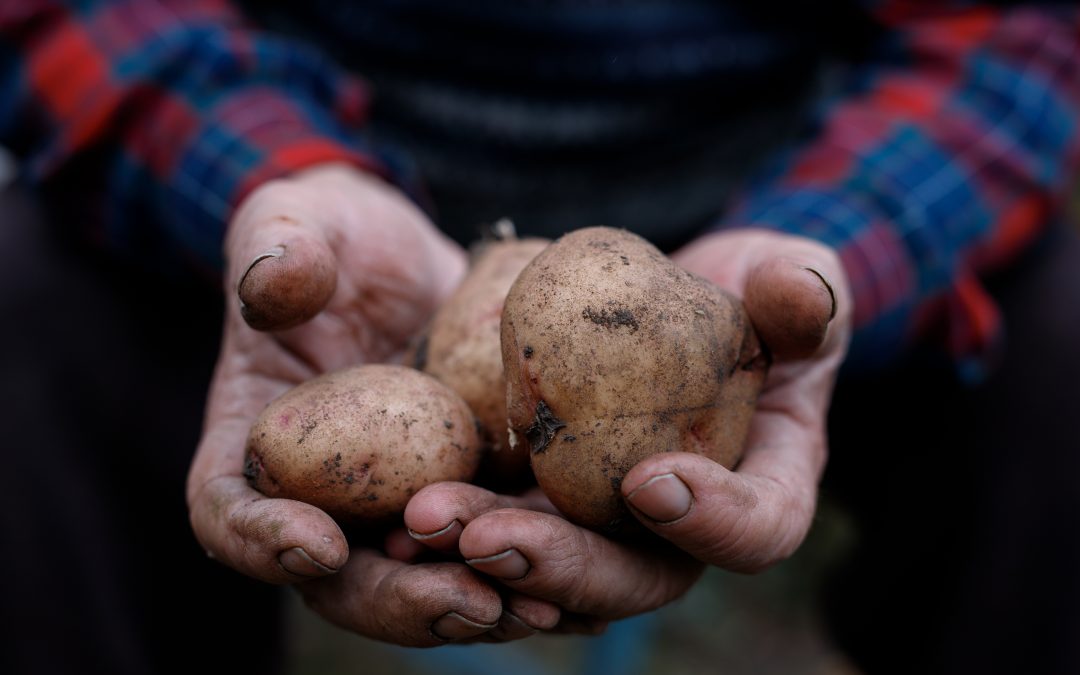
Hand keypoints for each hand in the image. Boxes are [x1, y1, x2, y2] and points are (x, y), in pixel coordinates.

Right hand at [185, 164, 547, 644]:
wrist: (408, 256)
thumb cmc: (334, 237)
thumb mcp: (300, 223)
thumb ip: (279, 247)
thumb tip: (277, 284)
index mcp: (252, 448)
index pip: (228, 513)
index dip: (261, 541)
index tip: (318, 544)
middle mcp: (320, 498)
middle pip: (341, 582)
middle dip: (401, 599)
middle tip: (463, 601)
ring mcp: (395, 506)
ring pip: (424, 581)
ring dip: (477, 603)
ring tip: (537, 606)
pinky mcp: (463, 496)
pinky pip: (490, 548)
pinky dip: (530, 570)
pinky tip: (578, 580)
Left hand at [404, 228, 849, 623]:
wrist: (686, 298)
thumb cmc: (753, 294)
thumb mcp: (787, 281)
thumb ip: (802, 292)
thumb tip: (799, 292)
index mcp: (761, 487)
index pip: (758, 530)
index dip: (713, 521)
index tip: (650, 480)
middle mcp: (684, 528)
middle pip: (635, 578)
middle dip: (563, 566)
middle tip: (492, 537)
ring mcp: (611, 522)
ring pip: (557, 569)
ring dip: (487, 556)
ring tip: (423, 524)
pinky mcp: (550, 497)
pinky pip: (506, 527)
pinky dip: (457, 527)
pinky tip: (397, 512)